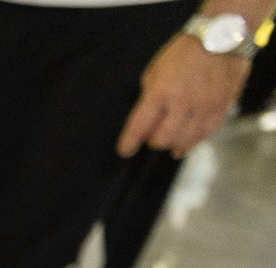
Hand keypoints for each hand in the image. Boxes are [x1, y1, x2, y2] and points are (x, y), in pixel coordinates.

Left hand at [118, 31, 248, 157]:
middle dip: (154, 140)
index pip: (139, 126)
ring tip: (171, 139)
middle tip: (153, 135)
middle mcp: (182, 102)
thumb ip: (149, 96)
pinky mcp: (222, 107)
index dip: (129, 142)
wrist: (221, 37)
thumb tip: (147, 119)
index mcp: (160, 91)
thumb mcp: (155, 70)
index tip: (125, 150)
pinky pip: (206, 133)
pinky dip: (194, 140)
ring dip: (174, 143)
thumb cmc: (185, 51)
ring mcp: (204, 106)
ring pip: (184, 141)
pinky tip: (187, 142)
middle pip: (162, 139)